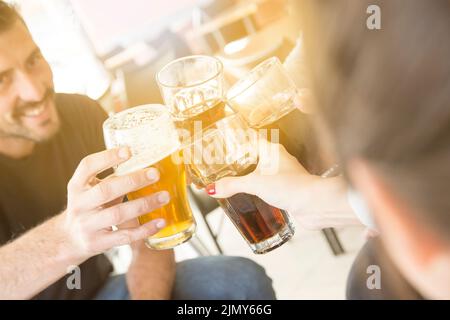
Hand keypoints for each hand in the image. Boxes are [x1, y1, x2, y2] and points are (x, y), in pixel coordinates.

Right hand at [61, 147, 169, 258]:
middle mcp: (79, 205)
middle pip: (106, 190)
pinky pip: (125, 236)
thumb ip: (112, 179)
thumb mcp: (91, 190)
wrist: (69, 240)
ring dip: (144, 204)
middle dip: (133, 181)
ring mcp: (87, 225)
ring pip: (118, 214)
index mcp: (77, 186)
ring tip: (164, 196)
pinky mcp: (98, 243)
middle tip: (155, 174)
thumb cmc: (89, 207)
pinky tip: (160, 221)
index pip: (87, 166)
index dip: (107, 157)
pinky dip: (144, 229)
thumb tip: (146, 163)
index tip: (129, 150)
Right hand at [206, 139, 359, 228]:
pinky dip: (261, 189)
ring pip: (264, 172)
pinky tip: (253, 197)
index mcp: (272, 150)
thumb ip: (232, 185)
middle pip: (257, 156)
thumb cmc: (292, 187)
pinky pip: (271, 186)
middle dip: (243, 161)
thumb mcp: (255, 184)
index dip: (239, 141)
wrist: (314, 204)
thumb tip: (212, 188)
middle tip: (228, 166)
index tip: (227, 145)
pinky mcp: (288, 189)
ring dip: (252, 176)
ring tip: (237, 182)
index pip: (252, 140)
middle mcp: (280, 160)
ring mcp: (285, 175)